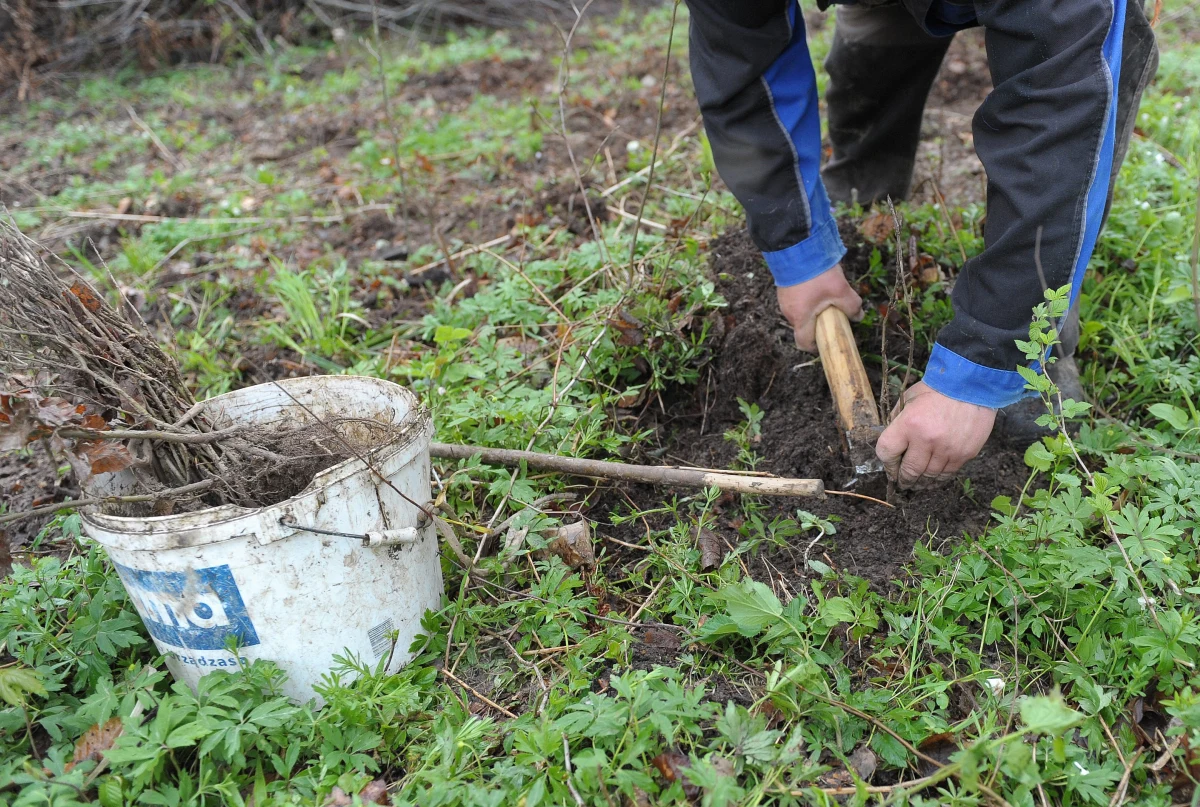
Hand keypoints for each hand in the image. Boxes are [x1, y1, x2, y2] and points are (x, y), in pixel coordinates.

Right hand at [776, 265, 863, 352]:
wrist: (797, 247)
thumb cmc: (817, 273)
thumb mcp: (841, 290)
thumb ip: (852, 306)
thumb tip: (858, 317)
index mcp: (800, 318)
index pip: (804, 343)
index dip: (816, 346)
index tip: (828, 340)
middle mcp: (789, 312)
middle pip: (804, 327)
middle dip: (819, 324)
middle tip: (834, 312)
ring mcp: (784, 300)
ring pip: (801, 312)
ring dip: (814, 309)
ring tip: (826, 293)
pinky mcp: (784, 288)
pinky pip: (798, 300)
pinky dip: (807, 298)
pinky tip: (816, 284)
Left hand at [875, 381, 995, 489]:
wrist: (972, 385)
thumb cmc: (937, 390)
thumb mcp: (908, 398)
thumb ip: (896, 419)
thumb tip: (890, 441)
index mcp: (908, 424)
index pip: (887, 453)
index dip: (886, 464)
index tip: (889, 468)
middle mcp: (926, 440)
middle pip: (908, 471)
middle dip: (902, 479)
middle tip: (902, 483)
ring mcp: (947, 449)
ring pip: (929, 476)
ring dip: (920, 482)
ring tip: (917, 484)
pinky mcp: (964, 454)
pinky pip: (947, 473)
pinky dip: (938, 479)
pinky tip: (933, 479)